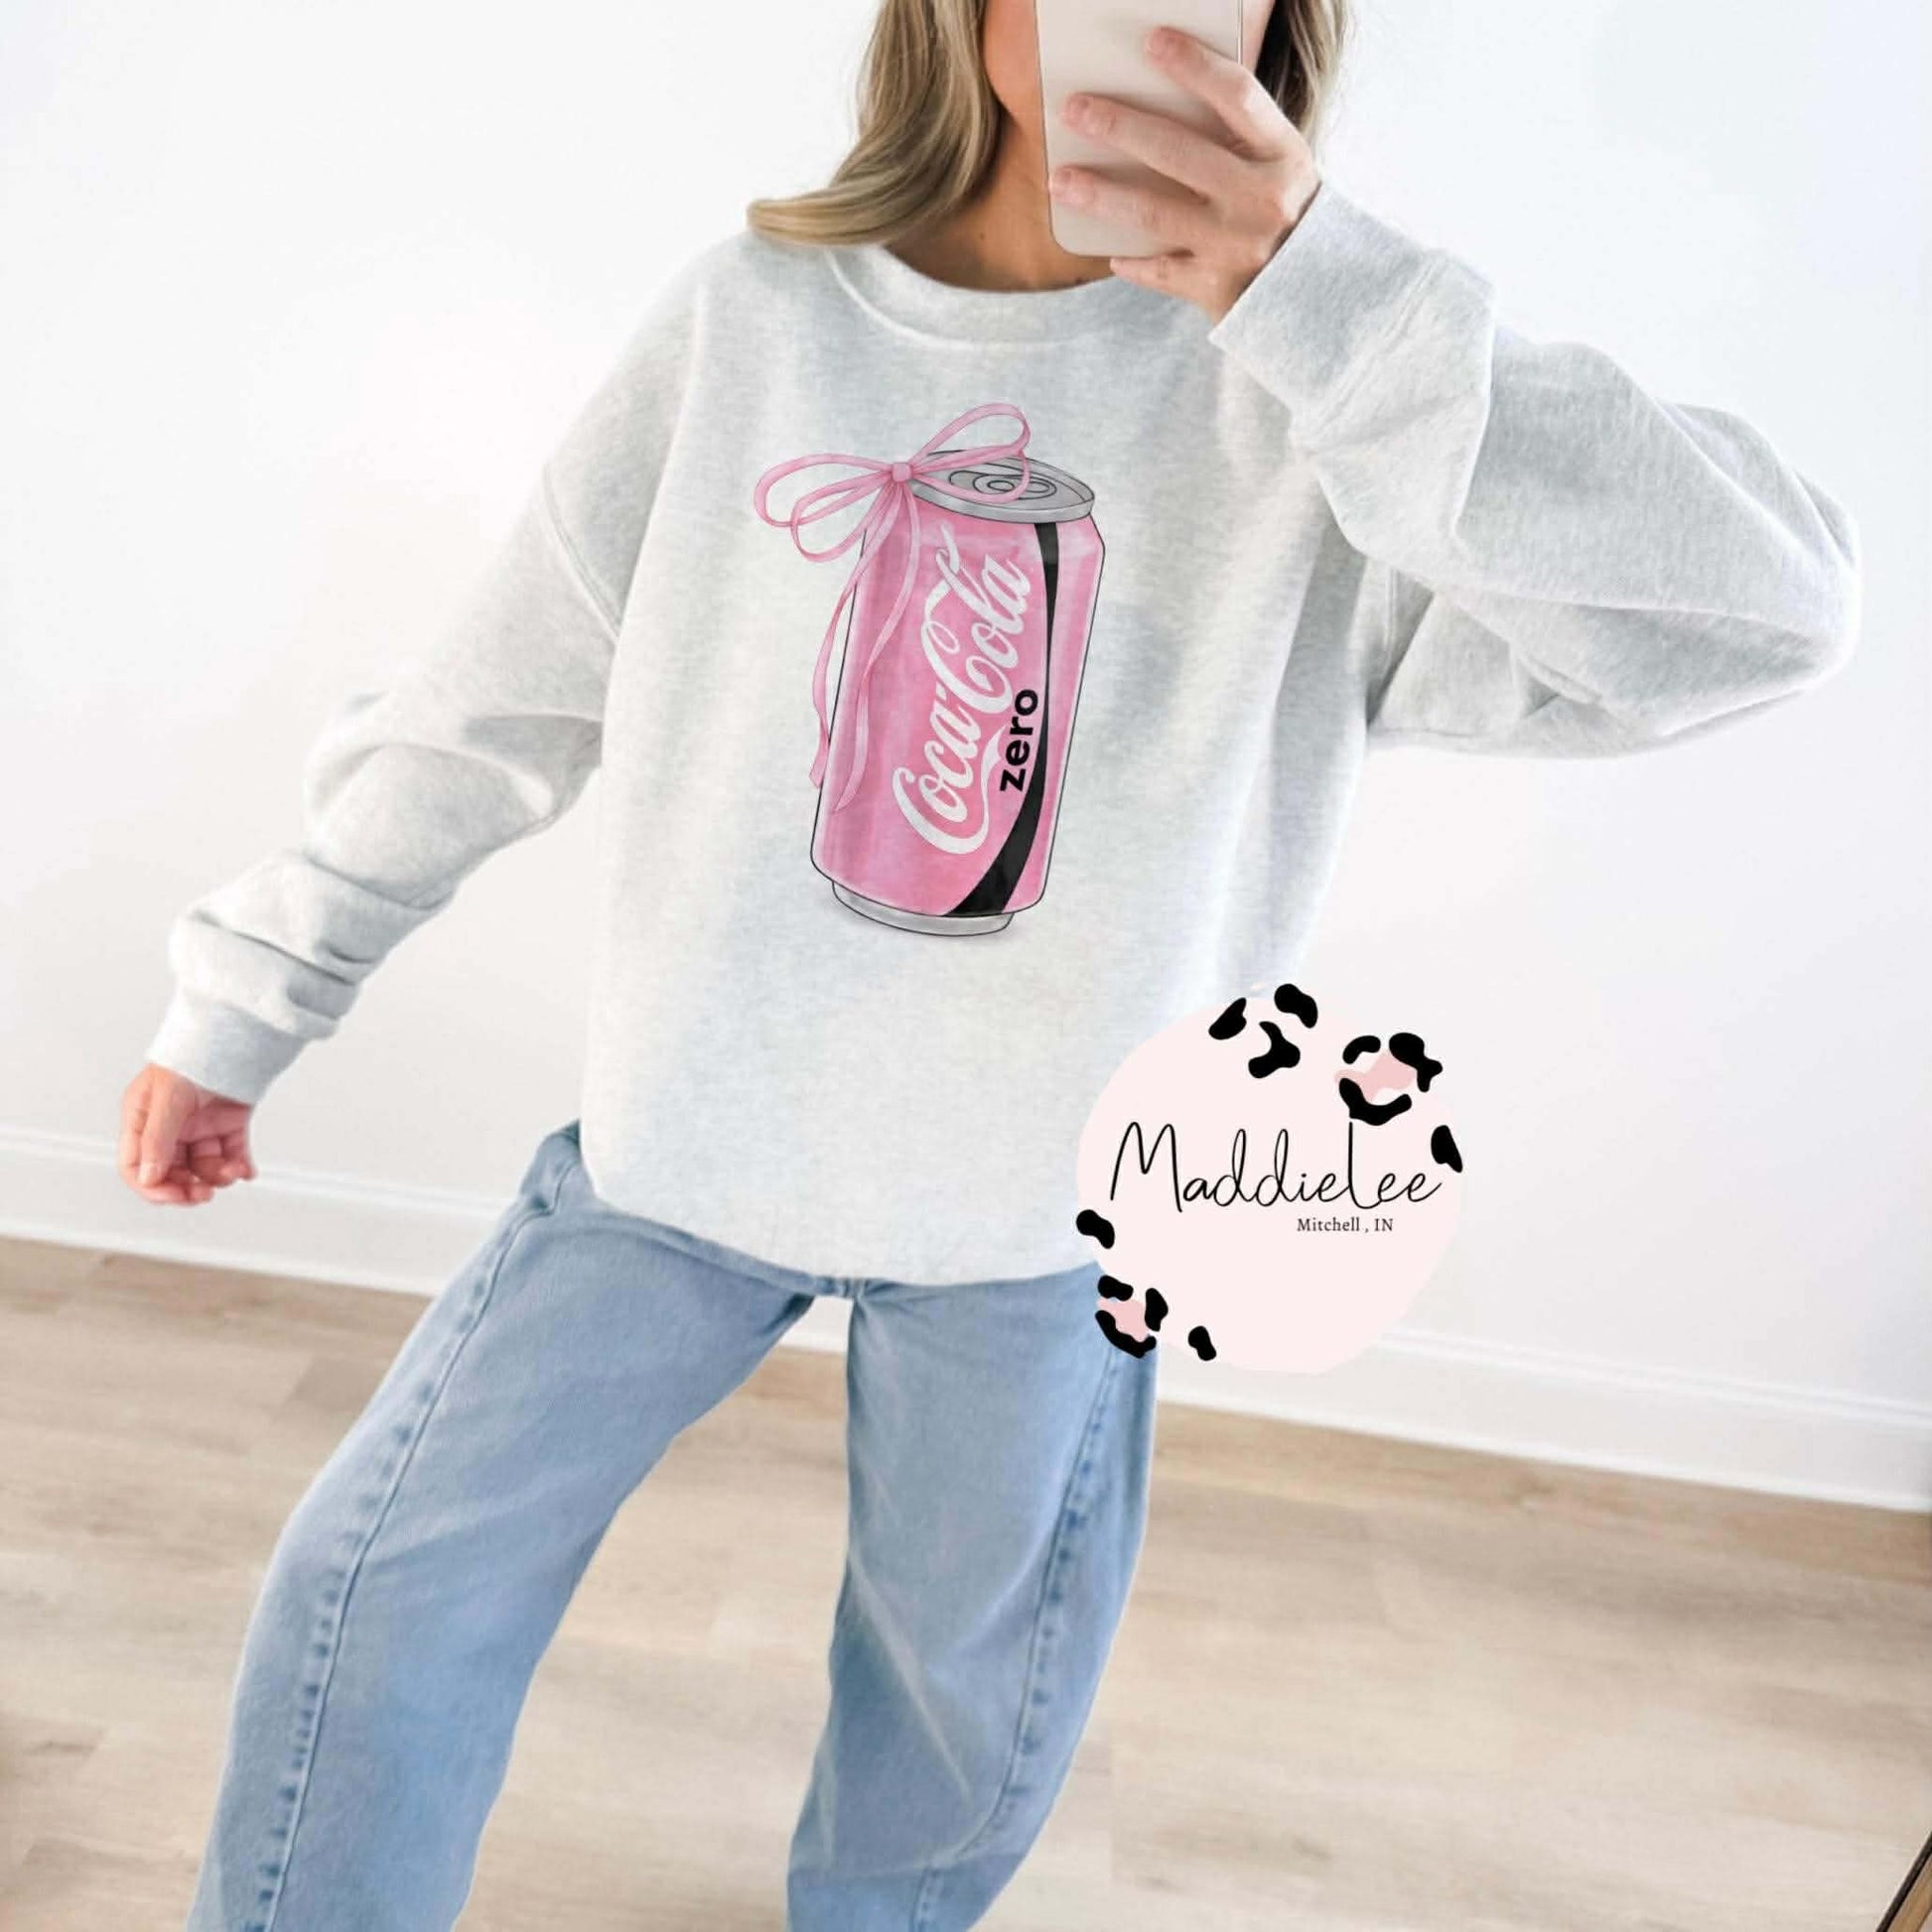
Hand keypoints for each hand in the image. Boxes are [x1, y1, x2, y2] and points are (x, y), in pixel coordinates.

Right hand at [119, 1063, 256, 1204]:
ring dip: (218, 1175)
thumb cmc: (191, 1054)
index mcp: (142, 1119)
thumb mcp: (168, 1097)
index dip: (153, 1187)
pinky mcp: (227, 1124)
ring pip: (203, 1167)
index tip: (175, 1196)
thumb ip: (158, 1139)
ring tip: (235, 1171)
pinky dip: (240, 1165)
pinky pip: (231, 1153)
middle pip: (171, 1173)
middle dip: (188, 1187)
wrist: (234, 1032)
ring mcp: (198, 1127)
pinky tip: (247, 1170)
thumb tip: (149, 1178)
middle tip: (205, 1194)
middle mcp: (168, 1127)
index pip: (136, 1166)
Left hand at [1048, 24, 1321, 324]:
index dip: (1194, 66)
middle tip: (1076, 108)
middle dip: (1121, 126)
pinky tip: (1111, 253)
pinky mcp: (1217, 290)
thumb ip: (1238, 139)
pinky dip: (1134, 264)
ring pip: (1155, 213)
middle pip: (1178, 152)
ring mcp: (1236, 247)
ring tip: (1062, 179)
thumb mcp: (1282, 166)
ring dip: (1102, 194)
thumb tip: (1162, 105)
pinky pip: (1162, 272)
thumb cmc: (1291, 216)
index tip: (1153, 41)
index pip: (1236, 96)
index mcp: (1282, 155)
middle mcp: (1260, 199)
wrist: (1327, 293)